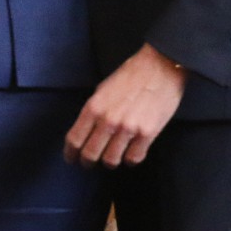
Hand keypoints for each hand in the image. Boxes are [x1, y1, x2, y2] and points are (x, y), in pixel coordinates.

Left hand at [65, 44, 186, 166]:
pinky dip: (130, 160)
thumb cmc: (130, 76)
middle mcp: (108, 120)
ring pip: (111, 160)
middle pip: (90, 154)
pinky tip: (129, 154)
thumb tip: (87, 130)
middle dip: (87, 162)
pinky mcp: (148, 134)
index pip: (74, 139)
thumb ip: (94, 111)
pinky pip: (134, 158)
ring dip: (109, 162)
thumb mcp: (102, 90)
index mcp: (93, 107)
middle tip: (88, 163)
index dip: (70, 153)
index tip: (71, 158)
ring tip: (111, 158)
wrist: (160, 67)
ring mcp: (128, 128)